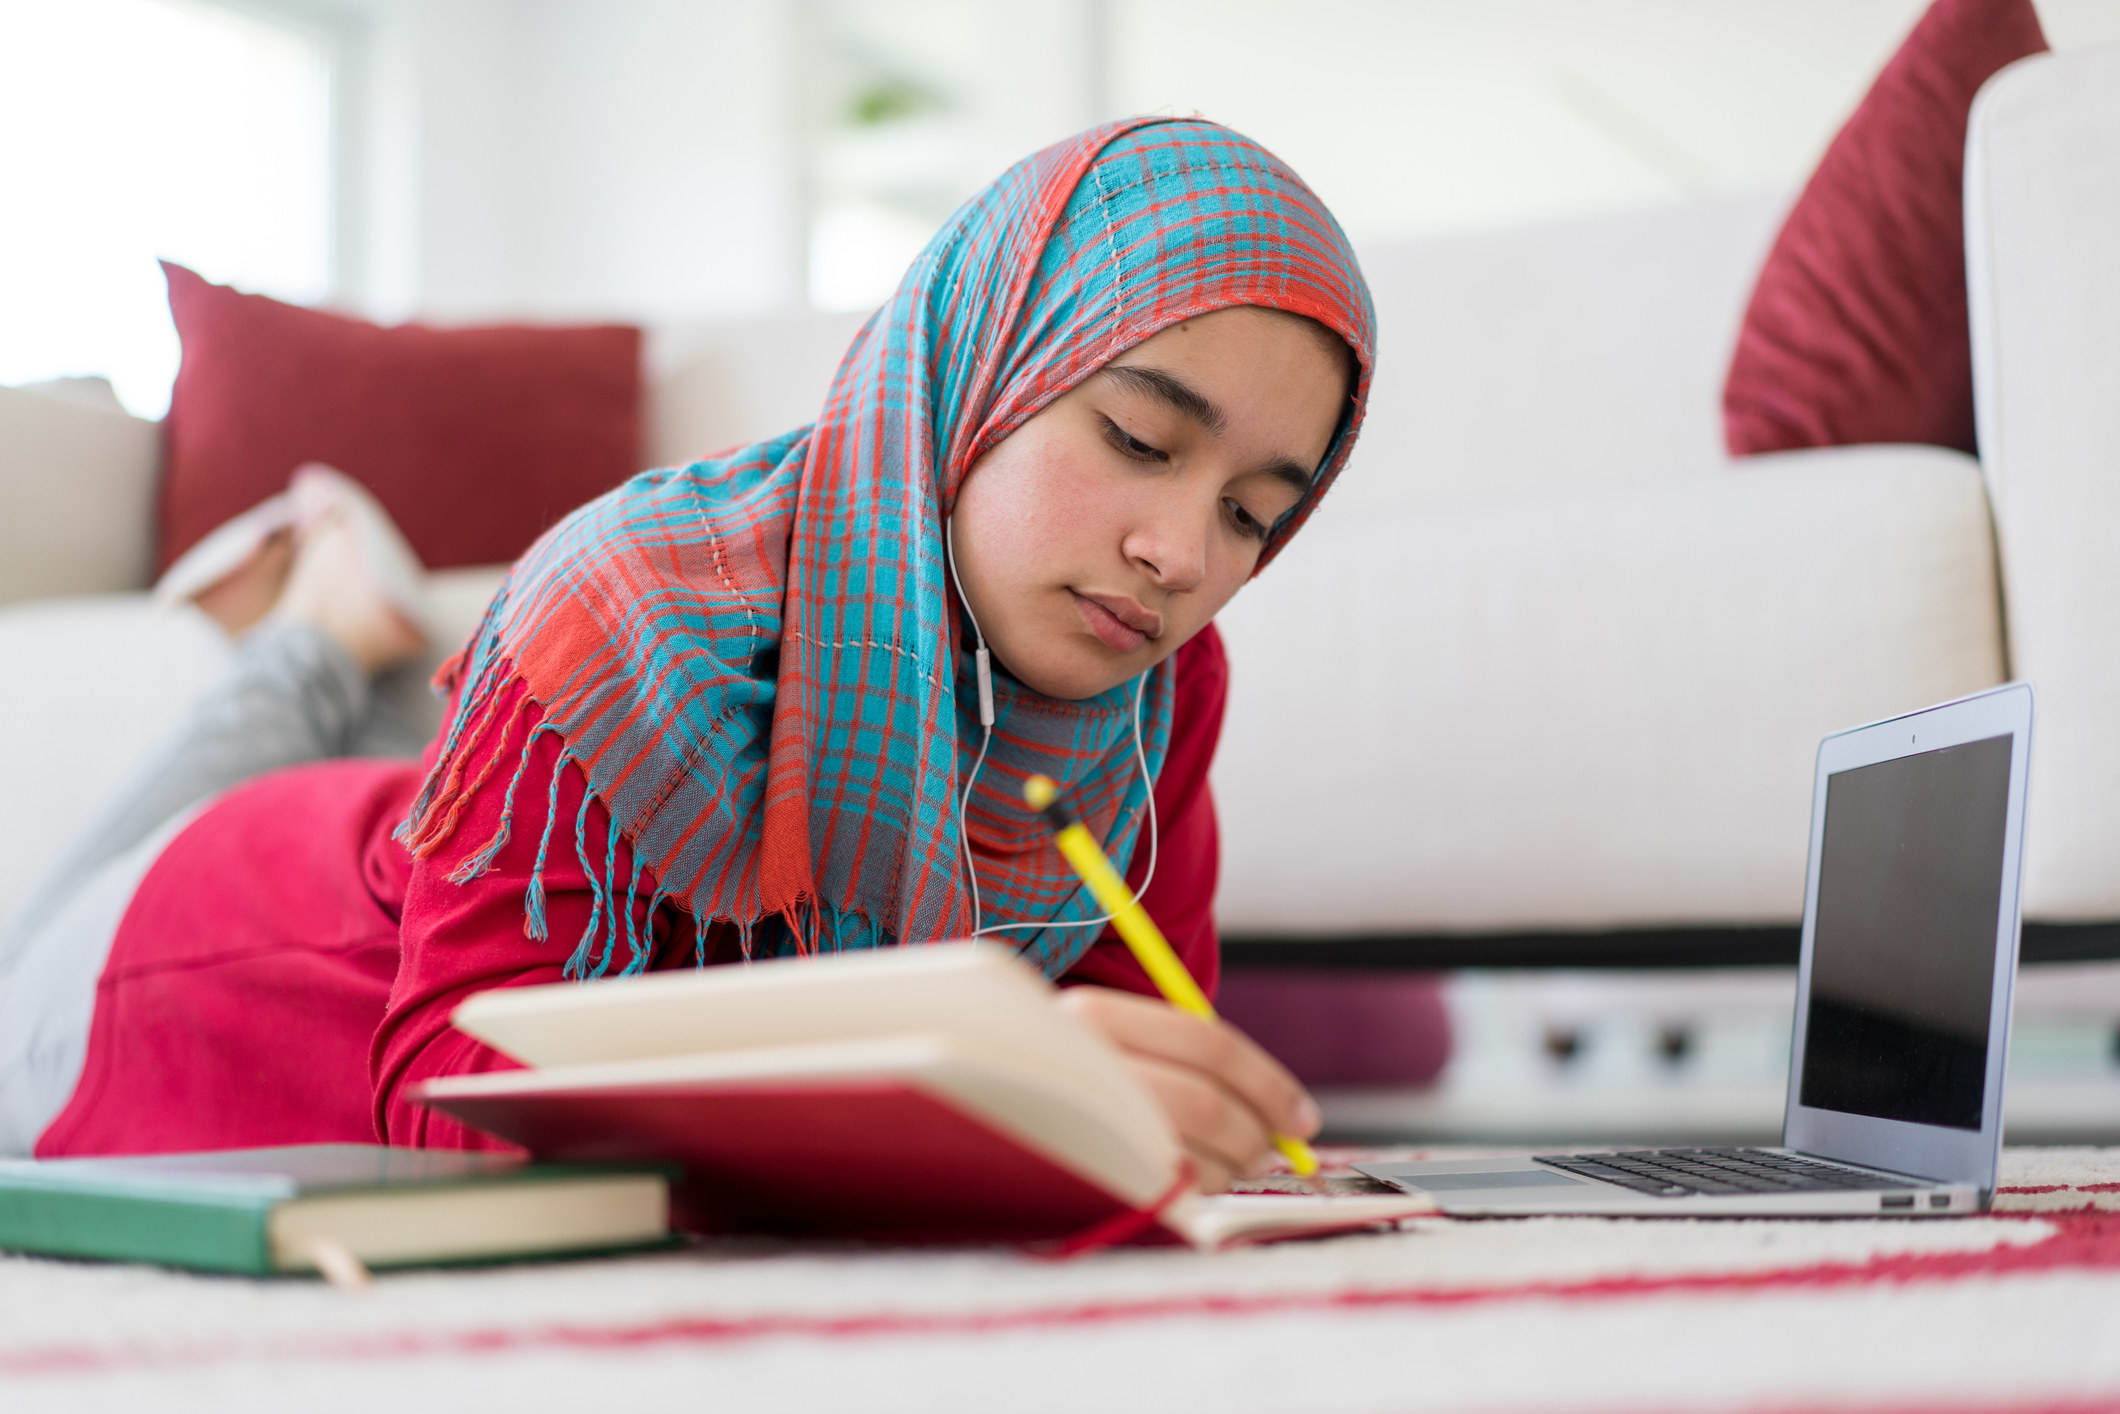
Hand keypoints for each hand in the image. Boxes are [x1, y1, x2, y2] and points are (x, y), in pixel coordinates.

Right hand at [1056, 985, 1320, 1193]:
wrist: (967, 1105)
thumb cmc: (1059, 1072)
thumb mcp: (1105, 1040)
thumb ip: (1179, 1056)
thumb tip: (1275, 1105)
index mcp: (1093, 1015)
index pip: (1209, 1044)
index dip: (1269, 1082)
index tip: (1302, 1115)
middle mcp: (1081, 1064)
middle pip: (1206, 1104)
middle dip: (1258, 1134)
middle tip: (1277, 1150)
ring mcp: (1076, 1120)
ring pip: (1188, 1152)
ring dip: (1232, 1168)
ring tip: (1240, 1167)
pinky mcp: (1076, 1172)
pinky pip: (1159, 1189)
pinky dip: (1196, 1190)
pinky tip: (1198, 1182)